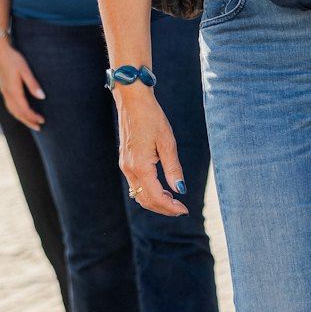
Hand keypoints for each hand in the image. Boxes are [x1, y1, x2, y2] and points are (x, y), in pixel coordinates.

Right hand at [0, 37, 45, 128]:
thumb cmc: (13, 59)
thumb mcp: (25, 70)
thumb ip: (33, 84)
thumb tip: (42, 97)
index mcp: (13, 91)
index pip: (24, 109)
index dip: (33, 117)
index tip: (42, 121)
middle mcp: (7, 94)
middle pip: (18, 113)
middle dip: (28, 121)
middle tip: (39, 128)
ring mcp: (4, 92)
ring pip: (12, 110)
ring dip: (22, 118)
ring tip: (31, 123)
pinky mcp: (3, 89)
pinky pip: (9, 106)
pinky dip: (16, 112)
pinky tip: (21, 112)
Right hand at [116, 86, 187, 216]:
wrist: (133, 100)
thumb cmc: (152, 118)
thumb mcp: (167, 142)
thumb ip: (173, 168)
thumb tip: (180, 189)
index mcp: (140, 166)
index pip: (156, 197)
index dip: (171, 207)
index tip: (185, 210)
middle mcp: (129, 169)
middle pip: (145, 200)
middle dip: (163, 208)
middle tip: (180, 209)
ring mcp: (125, 165)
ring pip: (139, 193)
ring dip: (155, 201)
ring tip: (173, 200)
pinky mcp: (125, 160)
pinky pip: (135, 184)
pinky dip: (148, 191)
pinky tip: (160, 188)